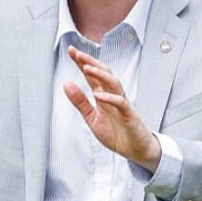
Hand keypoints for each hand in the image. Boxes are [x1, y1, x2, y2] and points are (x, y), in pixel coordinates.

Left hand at [64, 46, 161, 168]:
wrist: (135, 150)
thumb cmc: (116, 133)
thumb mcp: (93, 119)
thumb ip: (80, 103)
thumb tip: (66, 84)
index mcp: (103, 96)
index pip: (92, 76)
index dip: (82, 63)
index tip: (71, 51)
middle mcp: (113, 96)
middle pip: (103, 74)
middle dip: (91, 62)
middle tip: (77, 53)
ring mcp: (122, 104)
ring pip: (113, 83)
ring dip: (100, 75)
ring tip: (86, 68)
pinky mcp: (130, 115)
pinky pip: (121, 103)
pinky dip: (110, 98)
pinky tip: (98, 95)